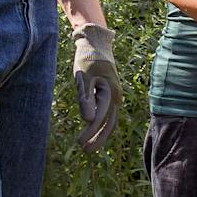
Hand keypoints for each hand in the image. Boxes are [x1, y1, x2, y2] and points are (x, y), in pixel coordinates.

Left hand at [71, 23, 119, 150]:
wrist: (96, 45)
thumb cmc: (87, 59)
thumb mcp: (83, 77)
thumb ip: (85, 99)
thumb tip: (88, 120)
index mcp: (111, 92)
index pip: (100, 118)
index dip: (90, 132)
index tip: (80, 143)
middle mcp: (116, 97)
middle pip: (109, 124)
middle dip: (98, 139)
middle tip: (85, 151)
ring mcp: (115, 97)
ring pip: (110, 121)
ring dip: (100, 135)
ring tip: (88, 148)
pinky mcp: (110, 96)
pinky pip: (108, 115)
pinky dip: (101, 125)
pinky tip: (92, 132)